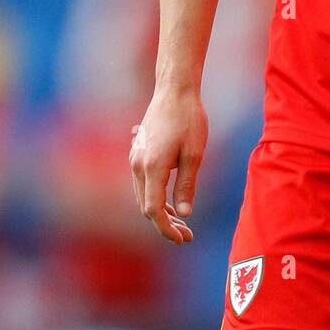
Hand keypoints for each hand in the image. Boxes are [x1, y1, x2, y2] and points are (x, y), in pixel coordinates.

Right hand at [130, 86, 207, 242]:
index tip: (183, 239)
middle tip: (188, 236)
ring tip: (182, 222)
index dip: (167, 229)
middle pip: (146, 207)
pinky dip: (155, 197)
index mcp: (151, 168)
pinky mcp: (137, 153)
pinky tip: (172, 202)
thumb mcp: (194, 154)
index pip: (153, 210)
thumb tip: (185, 214)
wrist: (174, 90)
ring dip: (160, 212)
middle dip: (165, 225)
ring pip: (143, 196)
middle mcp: (137, 165)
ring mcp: (135, 158)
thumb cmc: (189, 119)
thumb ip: (187, 185)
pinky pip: (143, 184)